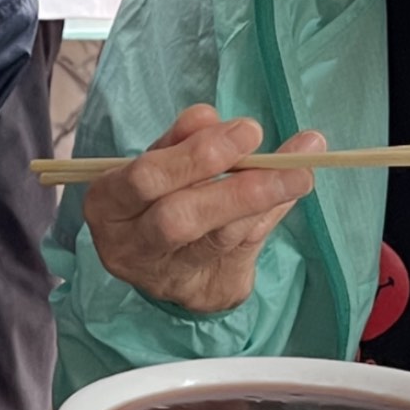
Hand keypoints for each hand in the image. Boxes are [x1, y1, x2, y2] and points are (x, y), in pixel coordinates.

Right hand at [82, 106, 319, 314]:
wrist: (164, 262)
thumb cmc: (157, 198)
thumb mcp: (160, 163)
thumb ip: (182, 141)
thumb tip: (207, 116)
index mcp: (109, 205)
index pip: (146, 179)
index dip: (196, 155)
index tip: (248, 131)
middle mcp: (130, 248)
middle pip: (179, 219)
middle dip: (235, 188)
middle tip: (281, 161)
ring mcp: (165, 276)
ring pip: (217, 240)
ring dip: (263, 202)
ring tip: (300, 172)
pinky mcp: (202, 293)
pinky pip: (242, 253)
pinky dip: (268, 216)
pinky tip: (291, 189)